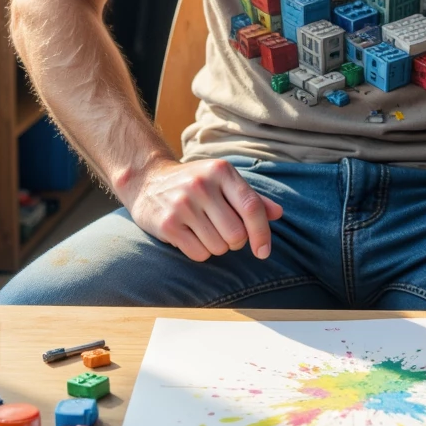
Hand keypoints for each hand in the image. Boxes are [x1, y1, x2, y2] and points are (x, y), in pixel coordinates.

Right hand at [124, 157, 282, 262]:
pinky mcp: (168, 224)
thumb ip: (250, 197)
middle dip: (235, 242)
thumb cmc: (194, 183)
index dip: (262, 233)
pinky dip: (200, 252)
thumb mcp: (222, 181)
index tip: (264, 251)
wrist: (147, 180)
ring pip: (218, 247)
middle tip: (224, 232)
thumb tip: (278, 214)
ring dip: (216, 247)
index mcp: (221, 171)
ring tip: (203, 230)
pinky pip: (198, 253)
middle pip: (236, 234)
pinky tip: (189, 236)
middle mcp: (202, 185)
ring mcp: (183, 204)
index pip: (251, 206)